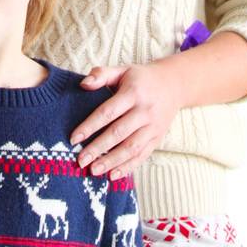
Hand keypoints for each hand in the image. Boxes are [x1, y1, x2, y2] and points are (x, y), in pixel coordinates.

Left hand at [71, 61, 182, 175]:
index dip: (90, 126)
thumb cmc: (140, 78)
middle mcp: (145, 111)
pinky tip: (113, 175)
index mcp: (133, 93)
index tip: (73, 138)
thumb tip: (83, 84)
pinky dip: (128, 167)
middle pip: (119, 133)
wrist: (174, 85)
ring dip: (112, 161)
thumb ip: (101, 74)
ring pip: (131, 148)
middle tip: (80, 161)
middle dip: (98, 148)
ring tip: (94, 170)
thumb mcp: (122, 70)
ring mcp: (153, 127)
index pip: (108, 112)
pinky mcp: (157, 138)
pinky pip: (142, 155)